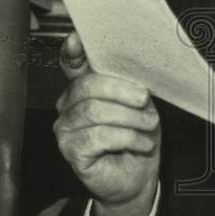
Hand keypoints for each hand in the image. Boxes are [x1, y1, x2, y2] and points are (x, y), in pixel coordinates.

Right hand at [54, 31, 160, 215]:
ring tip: (147, 125)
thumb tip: (133, 69)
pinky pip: (98, 137)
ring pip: (95, 112)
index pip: (71, 63)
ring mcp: (66, 128)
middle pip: (87, 86)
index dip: (72, 50)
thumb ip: (129, 83)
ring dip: (129, 118)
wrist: (137, 176)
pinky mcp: (71, 150)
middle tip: (144, 101)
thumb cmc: (137, 136)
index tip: (78, 39)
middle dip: (121, 90)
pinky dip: (126, 138)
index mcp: (84, 86)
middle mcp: (69, 104)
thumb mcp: (140, 104)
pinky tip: (140, 143)